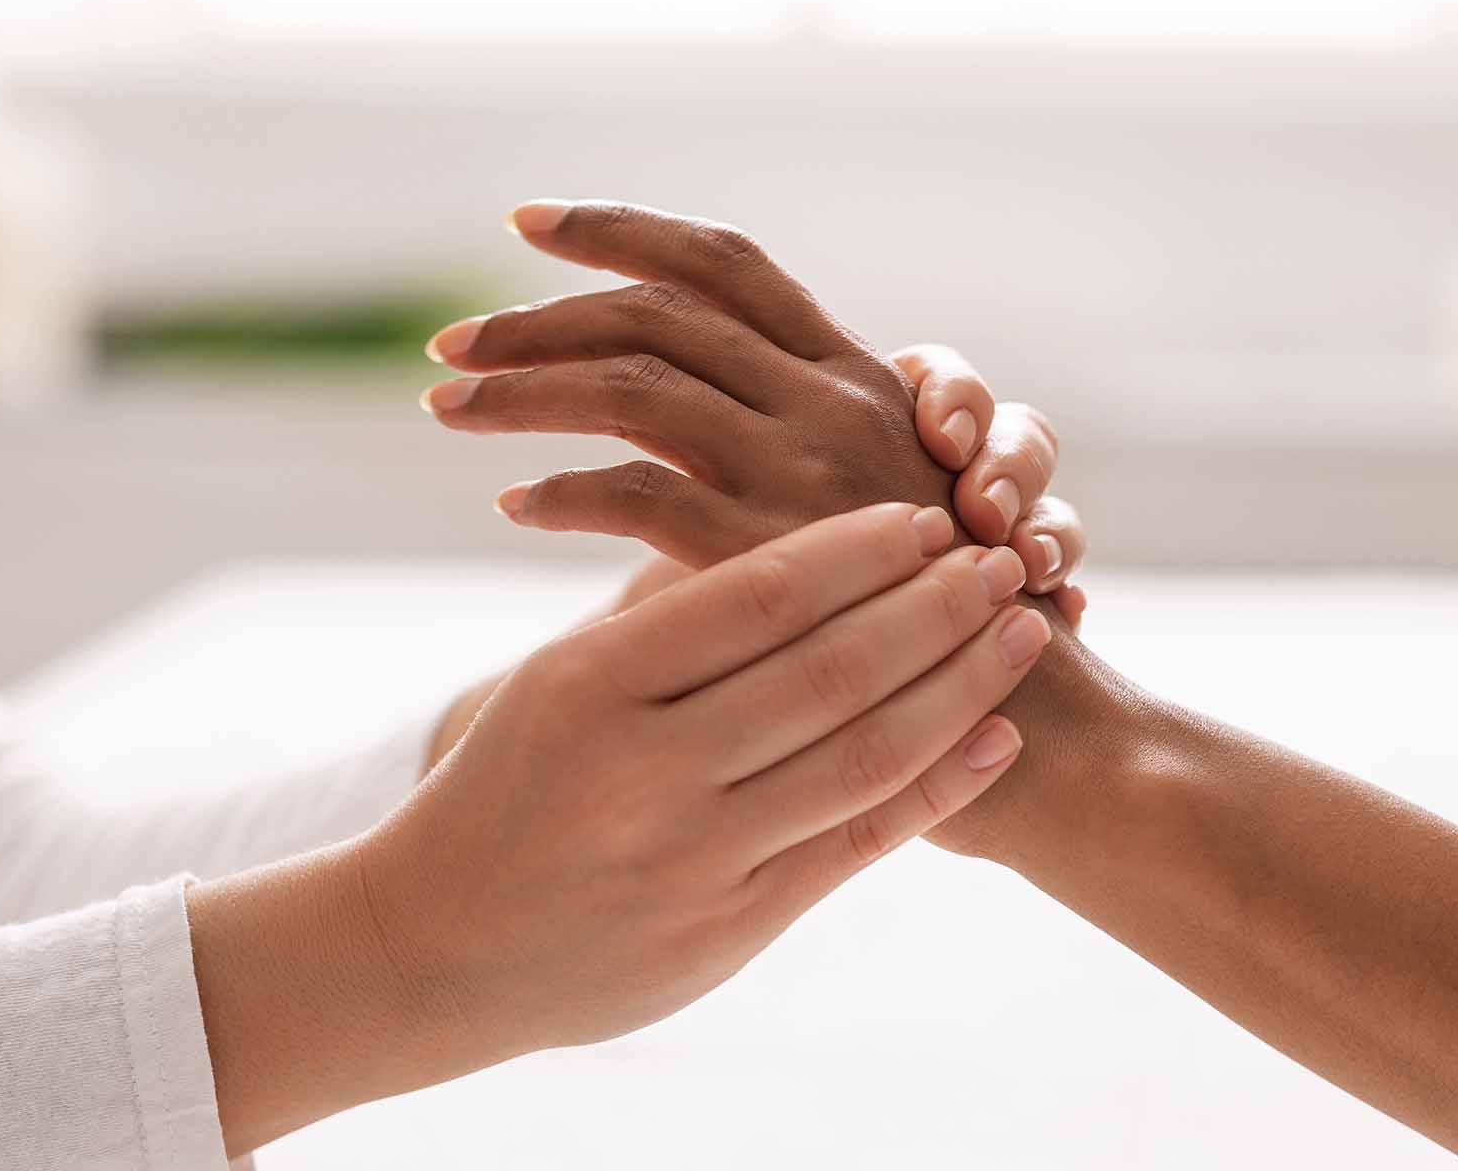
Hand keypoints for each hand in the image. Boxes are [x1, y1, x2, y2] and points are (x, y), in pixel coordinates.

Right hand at [188, 504, 1048, 1151]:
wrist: (438, 943)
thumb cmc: (509, 783)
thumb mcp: (556, 678)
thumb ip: (662, 613)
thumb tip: (774, 520)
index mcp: (590, 682)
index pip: (753, 596)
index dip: (855, 552)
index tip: (921, 515)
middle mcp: (644, 768)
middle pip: (827, 670)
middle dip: (933, 607)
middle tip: (998, 557)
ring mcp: (693, 856)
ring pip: (860, 754)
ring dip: (959, 685)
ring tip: (1020, 628)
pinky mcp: (732, 928)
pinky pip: (857, 845)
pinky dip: (937, 788)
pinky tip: (993, 739)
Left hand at [420, 200, 1083, 615]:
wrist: (1040, 710)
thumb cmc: (956, 616)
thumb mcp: (890, 505)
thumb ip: (798, 462)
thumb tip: (671, 455)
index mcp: (856, 376)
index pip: (729, 263)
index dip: (626, 228)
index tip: (532, 223)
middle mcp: (831, 401)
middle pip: (660, 309)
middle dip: (545, 306)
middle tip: (453, 332)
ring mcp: (803, 469)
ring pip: (634, 385)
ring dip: (526, 383)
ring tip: (447, 398)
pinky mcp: (772, 551)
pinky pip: (637, 493)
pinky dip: (562, 490)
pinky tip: (514, 503)